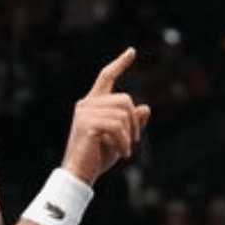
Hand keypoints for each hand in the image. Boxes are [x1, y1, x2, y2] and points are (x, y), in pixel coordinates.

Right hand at [62, 48, 151, 183]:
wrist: (79, 173)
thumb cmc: (98, 157)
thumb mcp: (121, 138)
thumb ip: (132, 123)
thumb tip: (145, 108)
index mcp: (93, 103)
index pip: (106, 76)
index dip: (120, 64)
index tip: (132, 52)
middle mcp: (87, 104)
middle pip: (124, 99)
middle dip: (134, 121)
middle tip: (134, 142)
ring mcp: (85, 113)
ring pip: (122, 113)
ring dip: (130, 134)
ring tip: (126, 150)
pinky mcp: (87, 124)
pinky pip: (116, 126)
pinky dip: (124, 141)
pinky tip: (123, 153)